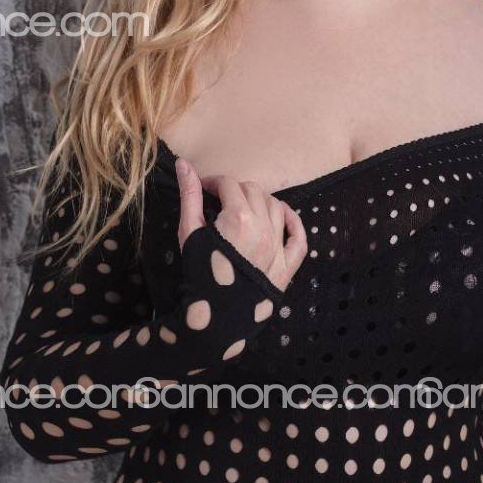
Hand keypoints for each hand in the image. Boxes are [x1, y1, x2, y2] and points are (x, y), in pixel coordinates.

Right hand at [175, 157, 306, 291]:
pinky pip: (298, 238)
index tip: (203, 188)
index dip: (213, 182)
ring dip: (261, 201)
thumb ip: (189, 196)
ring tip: (245, 207)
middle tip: (221, 200)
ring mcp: (278, 247)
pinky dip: (293, 223)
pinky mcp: (287, 267)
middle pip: (254, 191)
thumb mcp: (189, 232)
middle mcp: (264, 227)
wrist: (215, 318)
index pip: (229, 184)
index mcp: (239, 217)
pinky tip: (283, 216)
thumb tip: (184, 164)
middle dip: (236, 190)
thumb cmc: (198, 274)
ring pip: (276, 207)